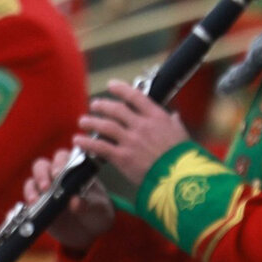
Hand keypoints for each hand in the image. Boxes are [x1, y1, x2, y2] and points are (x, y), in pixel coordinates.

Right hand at [24, 148, 114, 252]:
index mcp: (74, 171)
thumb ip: (88, 204)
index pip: (63, 158)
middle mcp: (57, 178)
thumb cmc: (97, 213)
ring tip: (36, 201)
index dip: (59, 162)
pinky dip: (19, 208)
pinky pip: (23, 205)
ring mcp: (45, 193)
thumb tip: (75, 201)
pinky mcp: (37, 209)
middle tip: (47, 187)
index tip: (59, 173)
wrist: (90, 233)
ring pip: (31, 182)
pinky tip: (21, 213)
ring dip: (31, 189)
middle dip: (42, 174)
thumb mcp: (98, 209)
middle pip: (42, 165)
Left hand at [74, 80, 191, 185]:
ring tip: (83, 121)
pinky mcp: (122, 157)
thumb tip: (174, 117)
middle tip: (94, 105)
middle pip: (116, 110)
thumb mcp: (182, 134)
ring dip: (92, 122)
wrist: (178, 176)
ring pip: (105, 126)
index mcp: (157, 117)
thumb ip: (175, 123)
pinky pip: (100, 147)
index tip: (111, 85)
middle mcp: (141, 125)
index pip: (136, 97)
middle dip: (103, 106)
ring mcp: (131, 141)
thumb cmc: (183, 156)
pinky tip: (78, 140)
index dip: (121, 89)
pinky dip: (87, 142)